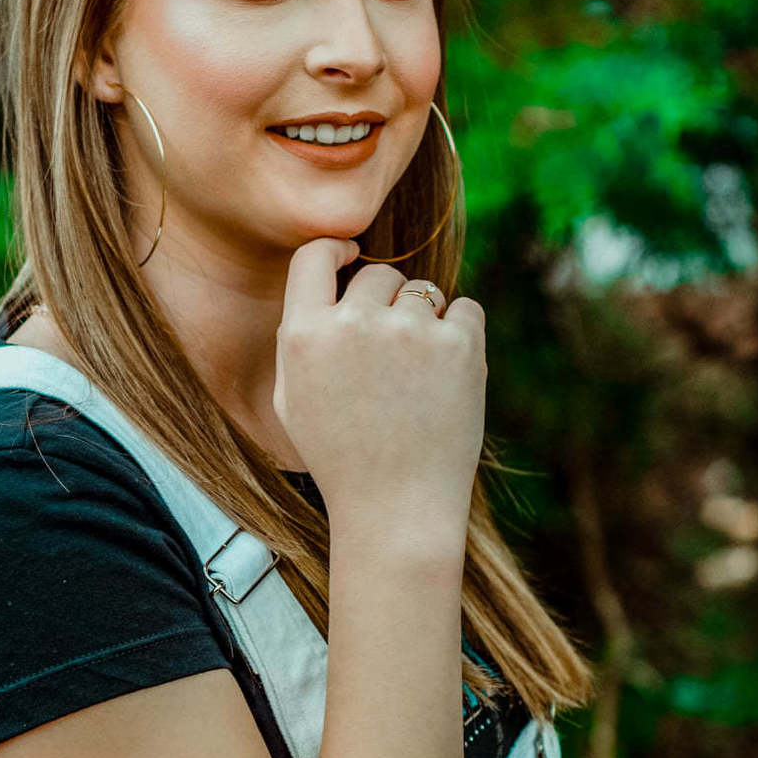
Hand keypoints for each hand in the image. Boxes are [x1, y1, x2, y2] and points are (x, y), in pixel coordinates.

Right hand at [273, 238, 486, 545]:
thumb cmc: (341, 457)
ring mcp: (410, 330)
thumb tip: (331, 276)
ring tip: (416, 380)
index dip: (336, 251)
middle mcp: (354, 323)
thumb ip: (301, 335)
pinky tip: (445, 379)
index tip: (351, 258)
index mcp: (303, 335)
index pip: (314, 255)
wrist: (396, 507)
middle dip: (386, 303)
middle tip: (390, 358)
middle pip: (378, 274)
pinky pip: (465, 310)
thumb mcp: (292, 399)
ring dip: (424, 322)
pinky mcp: (460, 344)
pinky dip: (461, 335)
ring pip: (424, 292)